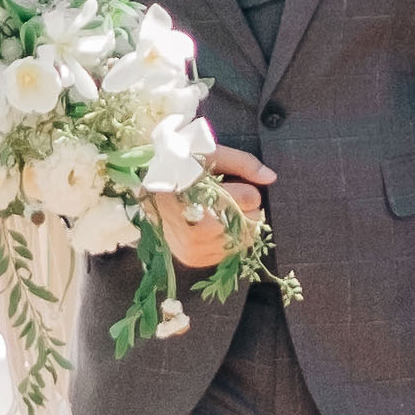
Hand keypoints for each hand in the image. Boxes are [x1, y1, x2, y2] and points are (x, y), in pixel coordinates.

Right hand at [160, 143, 271, 270]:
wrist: (144, 189)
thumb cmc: (178, 167)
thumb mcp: (209, 155)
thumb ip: (242, 163)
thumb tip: (271, 177)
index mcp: (204, 200)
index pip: (251, 199)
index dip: (246, 189)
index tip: (230, 185)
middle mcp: (200, 231)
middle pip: (250, 222)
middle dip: (245, 209)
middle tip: (225, 198)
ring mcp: (195, 249)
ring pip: (243, 240)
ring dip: (237, 226)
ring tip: (218, 212)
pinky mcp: (192, 259)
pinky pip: (227, 254)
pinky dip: (226, 240)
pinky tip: (212, 226)